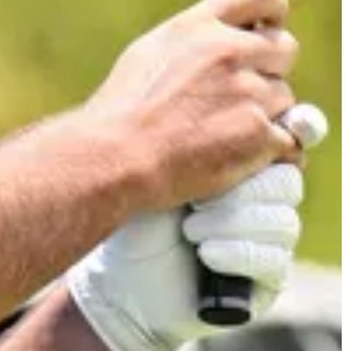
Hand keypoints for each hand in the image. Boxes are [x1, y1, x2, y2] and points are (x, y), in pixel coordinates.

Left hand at [66, 163, 305, 350]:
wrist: (120, 276)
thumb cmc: (136, 216)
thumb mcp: (158, 175)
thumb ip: (196, 148)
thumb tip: (237, 126)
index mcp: (241, 164)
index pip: (278, 144)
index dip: (275, 141)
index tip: (255, 144)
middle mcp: (261, 199)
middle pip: (285, 181)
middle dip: (240, 189)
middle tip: (195, 199)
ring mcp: (268, 239)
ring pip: (282, 221)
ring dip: (231, 223)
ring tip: (190, 229)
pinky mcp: (268, 278)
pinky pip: (274, 259)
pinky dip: (237, 253)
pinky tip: (205, 253)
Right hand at [83, 0, 300, 207]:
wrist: (118, 155)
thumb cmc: (123, 109)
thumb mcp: (149, 53)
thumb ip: (196, 42)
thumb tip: (231, 41)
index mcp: (198, 27)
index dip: (273, 10)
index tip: (270, 26)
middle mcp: (228, 52)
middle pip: (285, 49)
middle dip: (271, 70)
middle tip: (241, 93)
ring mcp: (249, 93)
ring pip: (286, 100)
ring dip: (266, 114)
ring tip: (222, 131)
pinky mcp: (260, 134)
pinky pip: (290, 142)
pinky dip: (272, 152)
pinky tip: (242, 157)